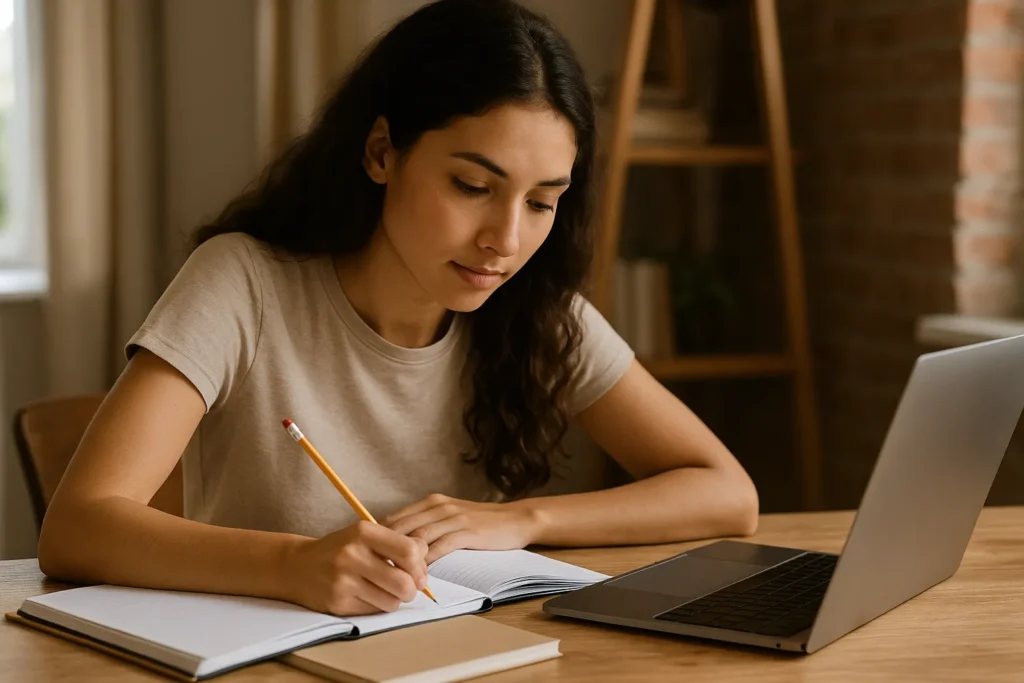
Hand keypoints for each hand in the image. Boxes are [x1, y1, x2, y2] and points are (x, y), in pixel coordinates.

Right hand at [283, 520, 428, 615]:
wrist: (297, 566)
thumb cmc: (340, 550)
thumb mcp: (365, 536)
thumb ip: (397, 545)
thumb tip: (425, 567)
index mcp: (364, 531)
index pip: (410, 551)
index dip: (421, 565)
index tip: (418, 570)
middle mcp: (352, 554)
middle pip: (404, 582)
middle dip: (412, 589)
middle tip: (407, 587)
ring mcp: (343, 580)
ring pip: (392, 601)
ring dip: (394, 600)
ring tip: (384, 591)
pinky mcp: (337, 602)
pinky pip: (374, 611)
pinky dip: (376, 607)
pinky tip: (365, 596)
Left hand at [383, 494, 541, 562]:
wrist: (516, 519)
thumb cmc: (481, 523)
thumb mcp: (449, 517)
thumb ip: (426, 526)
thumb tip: (397, 546)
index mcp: (431, 502)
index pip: (394, 519)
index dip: (377, 540)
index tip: (368, 559)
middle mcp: (438, 506)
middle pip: (400, 528)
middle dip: (385, 551)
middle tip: (374, 572)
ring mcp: (452, 518)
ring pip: (417, 539)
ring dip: (404, 560)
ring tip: (394, 578)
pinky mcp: (466, 532)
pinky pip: (439, 547)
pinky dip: (426, 563)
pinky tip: (420, 575)